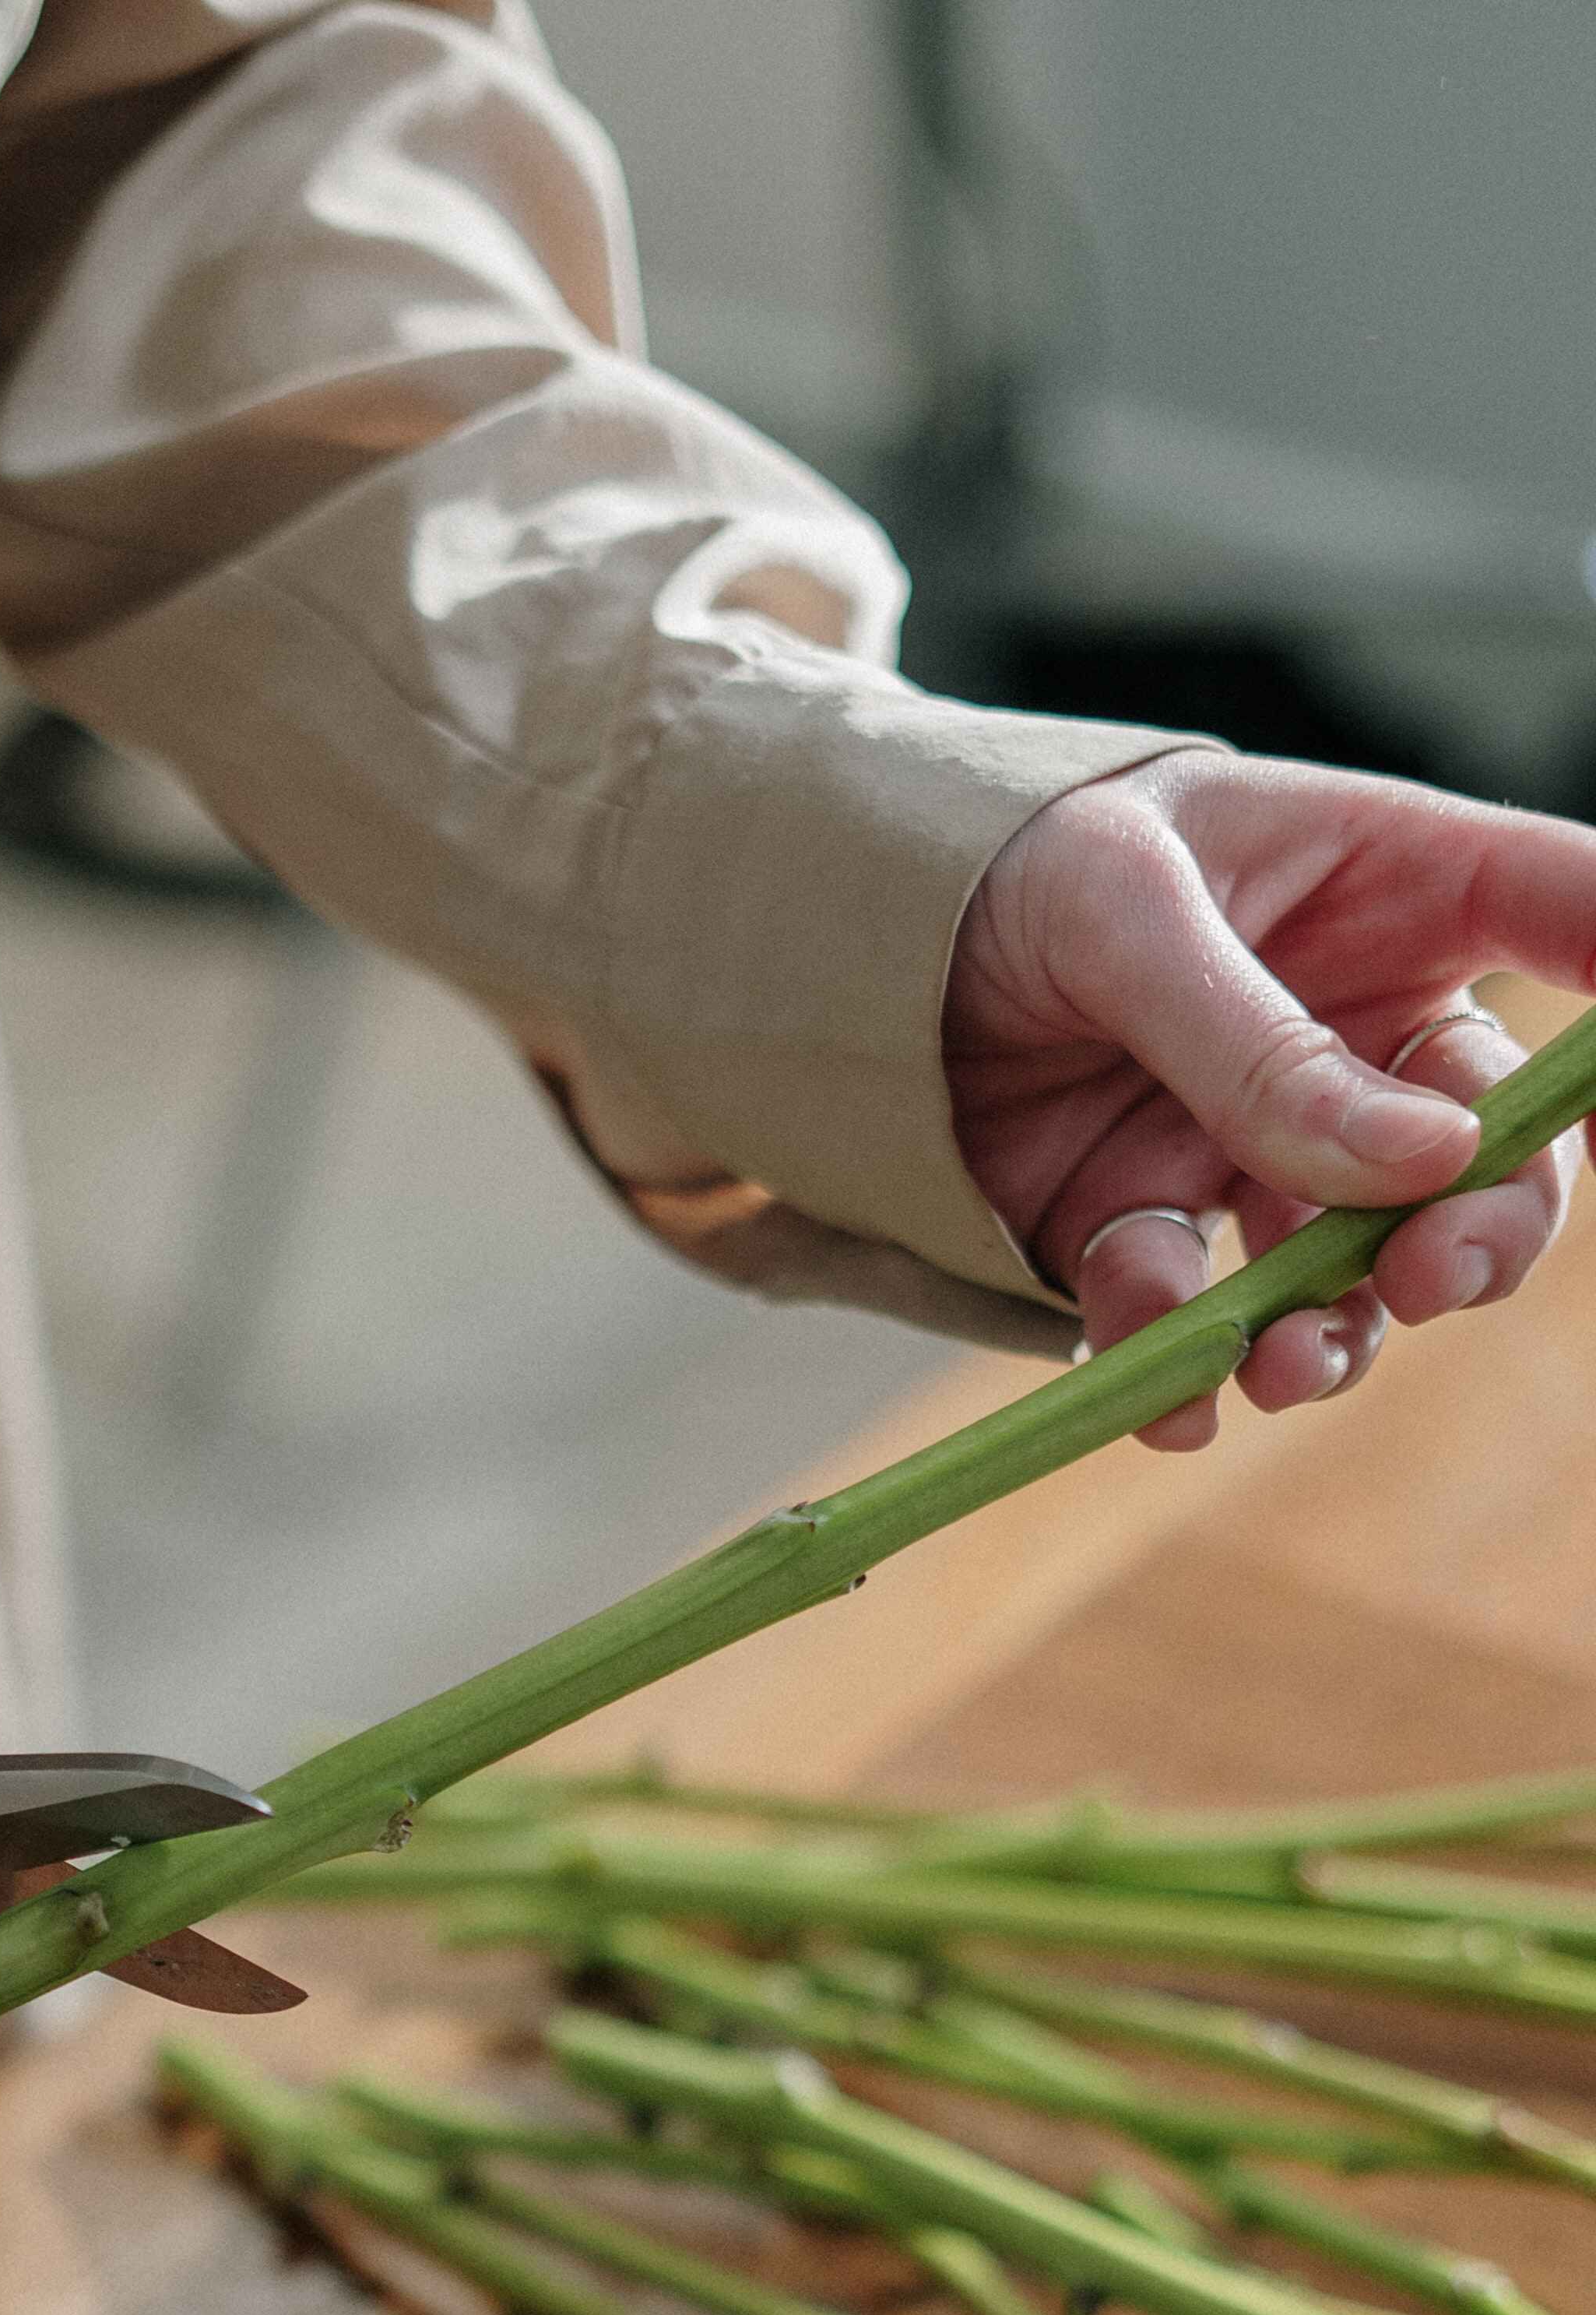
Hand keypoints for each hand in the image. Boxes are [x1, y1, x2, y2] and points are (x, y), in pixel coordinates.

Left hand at [944, 752, 1595, 1449]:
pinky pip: (1191, 1319)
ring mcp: (1254, 1139)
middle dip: (1483, 1228)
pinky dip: (1180, 1369)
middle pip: (1485, 1151)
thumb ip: (1259, 1044)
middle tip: (1433, 1274)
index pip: (1565, 913)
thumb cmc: (1011, 861)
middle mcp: (1349, 1030)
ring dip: (1340, 1331)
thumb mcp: (1127, 913)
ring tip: (1287, 1366)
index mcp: (1388, 889)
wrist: (844, 946)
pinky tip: (1168, 1399)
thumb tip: (1416, 1163)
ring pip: (1355, 1266)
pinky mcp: (1145, 1221)